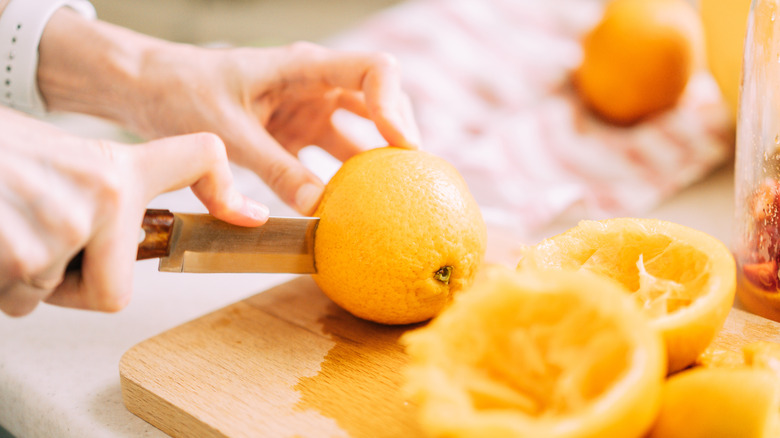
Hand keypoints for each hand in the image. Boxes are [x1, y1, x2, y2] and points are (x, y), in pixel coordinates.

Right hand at [0, 107, 266, 315]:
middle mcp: (103, 195)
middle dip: (73, 287)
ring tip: (5, 225)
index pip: (200, 158)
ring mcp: (62, 226)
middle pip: (112, 293)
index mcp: (118, 168)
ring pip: (51, 296)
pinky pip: (18, 301)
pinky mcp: (18, 252)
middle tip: (41, 246)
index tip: (249, 216)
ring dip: (23, 278)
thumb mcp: (63, 157)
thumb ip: (106, 193)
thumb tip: (135, 233)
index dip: (226, 187)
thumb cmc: (0, 154)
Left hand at [36, 10, 420, 214]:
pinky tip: (354, 207)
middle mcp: (316, 85)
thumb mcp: (227, 133)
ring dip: (377, 160)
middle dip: (399, 135)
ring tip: (394, 198)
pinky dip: (346, 178)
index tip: (400, 146)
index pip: (374, 70)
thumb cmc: (182, 93)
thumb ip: (273, 168)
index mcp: (304, 68)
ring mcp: (309, 110)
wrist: (150, 89)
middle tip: (411, 179)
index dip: (396, 105)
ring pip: (362, 131)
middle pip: (381, 101)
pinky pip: (333, 156)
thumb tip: (317, 208)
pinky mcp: (296, 134)